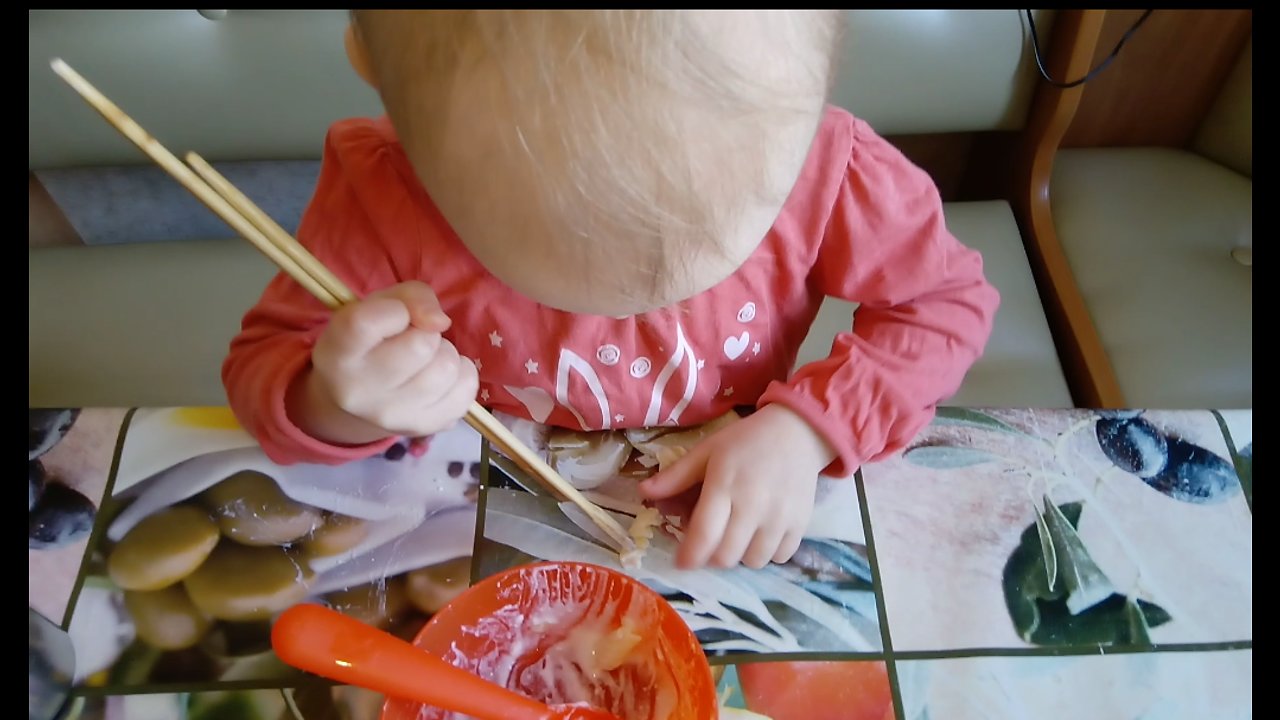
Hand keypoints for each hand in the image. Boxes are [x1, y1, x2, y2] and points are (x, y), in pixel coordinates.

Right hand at [291, 282, 478, 443]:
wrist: (357, 397)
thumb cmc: (372, 339)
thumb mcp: (380, 304)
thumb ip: (411, 296)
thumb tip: (440, 322)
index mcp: (337, 353)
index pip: (368, 322)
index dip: (395, 310)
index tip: (394, 316)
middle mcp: (359, 392)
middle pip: (420, 346)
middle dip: (425, 333)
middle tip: (412, 340)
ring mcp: (392, 416)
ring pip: (447, 368)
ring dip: (444, 354)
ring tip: (425, 360)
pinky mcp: (423, 427)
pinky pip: (466, 389)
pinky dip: (462, 374)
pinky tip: (439, 376)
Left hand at [638, 405, 834, 568]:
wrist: (796, 432)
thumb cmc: (745, 441)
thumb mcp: (707, 451)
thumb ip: (675, 476)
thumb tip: (643, 493)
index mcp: (725, 486)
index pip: (703, 535)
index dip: (689, 556)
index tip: (681, 561)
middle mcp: (754, 506)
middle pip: (725, 556)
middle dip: (711, 556)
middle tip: (710, 541)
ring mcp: (780, 518)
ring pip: (752, 561)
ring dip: (739, 555)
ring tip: (736, 535)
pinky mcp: (801, 525)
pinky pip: (778, 557)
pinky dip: (766, 553)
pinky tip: (760, 534)